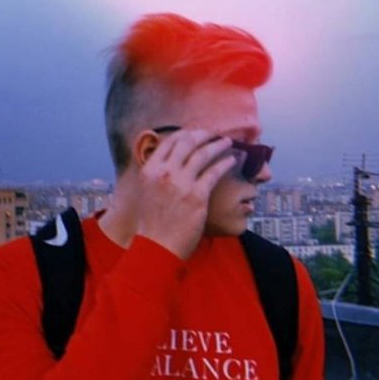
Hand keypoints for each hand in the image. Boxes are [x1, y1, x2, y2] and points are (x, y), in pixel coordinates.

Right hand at [102, 129, 235, 259]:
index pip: (170, 141)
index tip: (197, 133)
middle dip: (204, 134)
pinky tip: (232, 160)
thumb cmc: (153, 224)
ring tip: (228, 143)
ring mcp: (181, 183)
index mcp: (150, 170)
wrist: (158, 246)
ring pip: (203, 154)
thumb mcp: (146, 193)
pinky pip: (214, 172)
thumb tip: (168, 163)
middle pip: (187, 142)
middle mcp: (164, 173)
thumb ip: (157, 175)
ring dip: (218, 145)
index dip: (186, 133)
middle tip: (215, 134)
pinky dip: (225, 163)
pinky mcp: (197, 196)